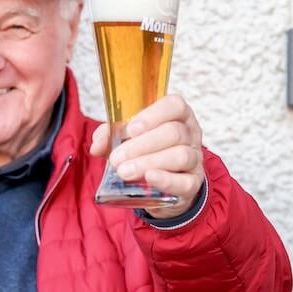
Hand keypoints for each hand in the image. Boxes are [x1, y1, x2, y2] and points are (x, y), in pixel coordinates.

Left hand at [91, 94, 204, 213]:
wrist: (161, 185)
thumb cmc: (145, 153)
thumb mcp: (126, 140)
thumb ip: (110, 136)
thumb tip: (96, 144)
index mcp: (177, 115)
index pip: (174, 105)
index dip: (153, 115)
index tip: (131, 129)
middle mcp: (190, 134)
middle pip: (174, 132)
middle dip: (142, 145)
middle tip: (117, 158)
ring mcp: (195, 158)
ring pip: (181, 155)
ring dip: (149, 162)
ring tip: (125, 172)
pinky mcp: (194, 182)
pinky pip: (186, 182)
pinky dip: (166, 180)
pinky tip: (149, 178)